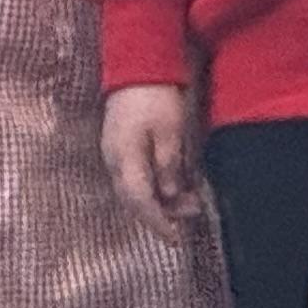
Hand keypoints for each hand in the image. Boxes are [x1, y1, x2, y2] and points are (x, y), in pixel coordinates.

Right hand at [102, 82, 207, 241]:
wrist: (136, 67)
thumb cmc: (156, 99)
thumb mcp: (171, 134)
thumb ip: (169, 167)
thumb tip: (169, 196)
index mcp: (125, 158)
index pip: (139, 201)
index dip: (158, 223)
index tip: (177, 240)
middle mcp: (113, 159)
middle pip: (133, 199)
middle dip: (163, 214)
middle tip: (194, 213)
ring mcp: (113, 151)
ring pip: (134, 189)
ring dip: (161, 200)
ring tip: (191, 198)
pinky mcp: (119, 145)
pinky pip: (134, 176)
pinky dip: (154, 187)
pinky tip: (174, 183)